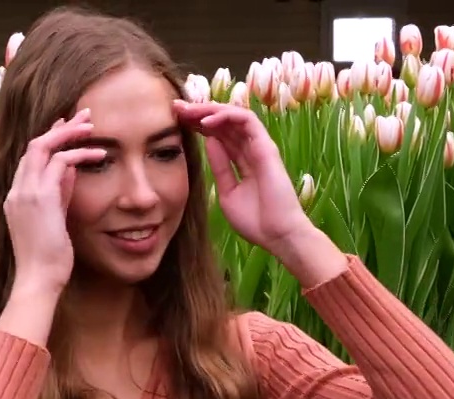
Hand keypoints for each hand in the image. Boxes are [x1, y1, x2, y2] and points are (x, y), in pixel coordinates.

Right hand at [3, 109, 106, 295]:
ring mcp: (25, 193)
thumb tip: (70, 172)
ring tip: (92, 127)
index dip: (49, 140)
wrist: (37, 280)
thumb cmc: (47, 260)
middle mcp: (16, 191)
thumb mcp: (54, 222)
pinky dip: (80, 153)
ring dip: (70, 133)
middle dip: (60, 128)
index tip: (67, 129)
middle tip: (83, 116)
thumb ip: (59, 195)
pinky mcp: (40, 198)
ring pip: (43, 146)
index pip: (29, 159)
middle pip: (34, 145)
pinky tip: (98, 154)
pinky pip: (60, 162)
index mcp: (16, 198)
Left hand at [174, 101, 314, 249]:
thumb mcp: (228, 192)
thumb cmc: (255, 220)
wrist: (277, 235)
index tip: (175, 122)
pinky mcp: (266, 146)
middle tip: (176, 108)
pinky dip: (226, 116)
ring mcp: (259, 146)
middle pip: (224, 123)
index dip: (198, 125)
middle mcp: (251, 150)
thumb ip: (220, 167)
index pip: (218, 135)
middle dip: (199, 112)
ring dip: (210, 110)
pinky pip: (247, 121)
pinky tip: (206, 121)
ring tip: (188, 110)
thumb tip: (209, 143)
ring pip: (234, 116)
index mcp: (241, 161)